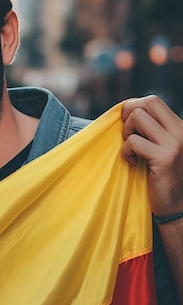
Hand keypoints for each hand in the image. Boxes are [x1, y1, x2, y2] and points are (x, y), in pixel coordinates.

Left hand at [121, 95, 182, 216]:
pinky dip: (126, 151)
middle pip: (147, 102)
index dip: (133, 108)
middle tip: (127, 135)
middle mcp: (180, 130)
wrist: (175, 204)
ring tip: (131, 150)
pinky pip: (133, 142)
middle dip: (128, 115)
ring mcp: (175, 143)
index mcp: (179, 126)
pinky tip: (132, 162)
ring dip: (126, 134)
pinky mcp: (165, 157)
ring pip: (138, 118)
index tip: (127, 126)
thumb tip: (126, 111)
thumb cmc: (160, 175)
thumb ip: (150, 130)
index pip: (153, 100)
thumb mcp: (159, 146)